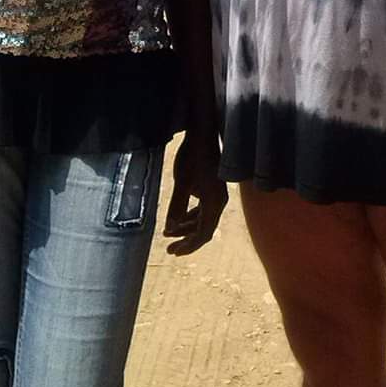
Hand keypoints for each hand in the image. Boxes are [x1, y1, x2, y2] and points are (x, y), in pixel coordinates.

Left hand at [163, 132, 227, 255]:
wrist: (202, 134)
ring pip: (202, 219)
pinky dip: (189, 216)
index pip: (204, 233)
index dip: (190, 245)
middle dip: (186, 240)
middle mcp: (218, 202)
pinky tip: (176, 219)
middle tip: (169, 250)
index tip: (175, 252)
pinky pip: (201, 209)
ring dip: (186, 228)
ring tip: (167, 234)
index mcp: (214, 202)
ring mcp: (215, 195)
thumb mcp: (182, 181)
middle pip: (204, 229)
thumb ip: (177, 205)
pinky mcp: (210, 188)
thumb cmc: (192, 156)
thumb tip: (171, 227)